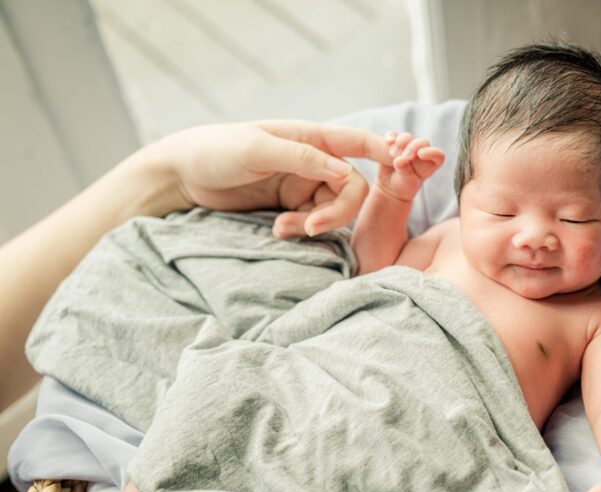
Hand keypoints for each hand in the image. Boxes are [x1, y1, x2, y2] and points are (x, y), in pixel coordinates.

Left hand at [151, 121, 392, 236]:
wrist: (183, 176)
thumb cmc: (216, 150)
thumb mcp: (256, 150)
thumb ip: (301, 158)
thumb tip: (343, 171)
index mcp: (311, 137)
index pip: (359, 143)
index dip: (385, 153)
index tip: (403, 167)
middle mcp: (314, 161)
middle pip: (351, 189)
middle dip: (336, 212)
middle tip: (309, 228)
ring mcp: (304, 185)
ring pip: (333, 210)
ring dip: (313, 225)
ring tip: (281, 230)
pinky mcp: (291, 207)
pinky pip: (313, 222)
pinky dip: (300, 230)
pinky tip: (276, 231)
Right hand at [373, 131, 445, 202]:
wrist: (390, 186)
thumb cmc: (403, 186)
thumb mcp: (406, 183)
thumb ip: (405, 171)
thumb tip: (399, 159)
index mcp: (430, 164)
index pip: (439, 155)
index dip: (432, 152)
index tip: (421, 154)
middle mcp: (421, 153)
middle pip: (422, 142)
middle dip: (413, 147)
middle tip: (404, 156)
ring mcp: (408, 147)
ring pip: (408, 137)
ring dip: (400, 143)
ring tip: (392, 154)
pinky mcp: (395, 144)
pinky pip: (394, 135)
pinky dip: (391, 136)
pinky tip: (388, 141)